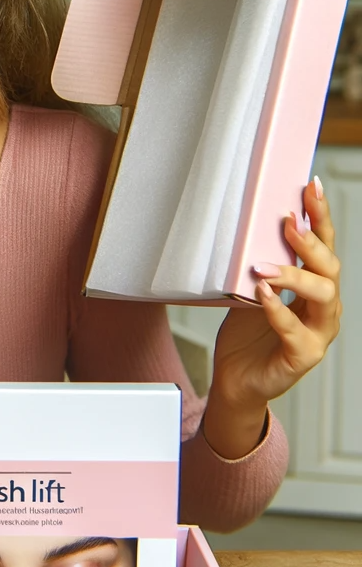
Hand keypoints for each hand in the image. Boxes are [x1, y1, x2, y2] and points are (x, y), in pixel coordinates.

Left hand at [206, 177, 340, 449]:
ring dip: (294, 275)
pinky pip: (296, 332)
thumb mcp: (250, 290)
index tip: (309, 187)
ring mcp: (318, 334)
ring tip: (262, 266)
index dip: (320, 216)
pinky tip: (263, 295)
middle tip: (288, 222)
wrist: (236, 380)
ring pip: (322, 297)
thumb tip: (246, 226)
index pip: (323, 246)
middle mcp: (324, 309)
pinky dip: (279, 311)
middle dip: (312, 241)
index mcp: (314, 288)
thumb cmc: (247, 335)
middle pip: (330, 267)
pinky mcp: (303, 357)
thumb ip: (257, 264)